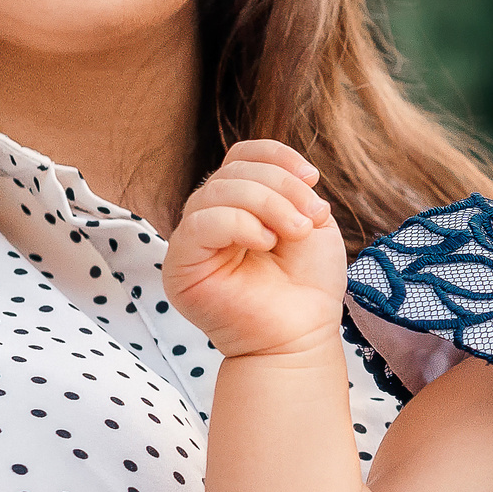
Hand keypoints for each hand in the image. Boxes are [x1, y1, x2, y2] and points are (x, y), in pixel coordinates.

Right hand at [164, 140, 344, 360]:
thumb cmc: (308, 285)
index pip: (241, 157)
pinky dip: (240, 223)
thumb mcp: (311, 224)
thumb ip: (292, 191)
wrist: (301, 336)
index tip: (311, 177)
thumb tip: (282, 173)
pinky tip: (266, 242)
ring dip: (268, 203)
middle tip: (311, 218)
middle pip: (233, 171)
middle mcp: (211, 217)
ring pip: (218, 190)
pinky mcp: (181, 264)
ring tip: (296, 233)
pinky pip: (201, 223)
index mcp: (240, 205)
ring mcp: (193, 240)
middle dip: (281, 186)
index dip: (275, 155)